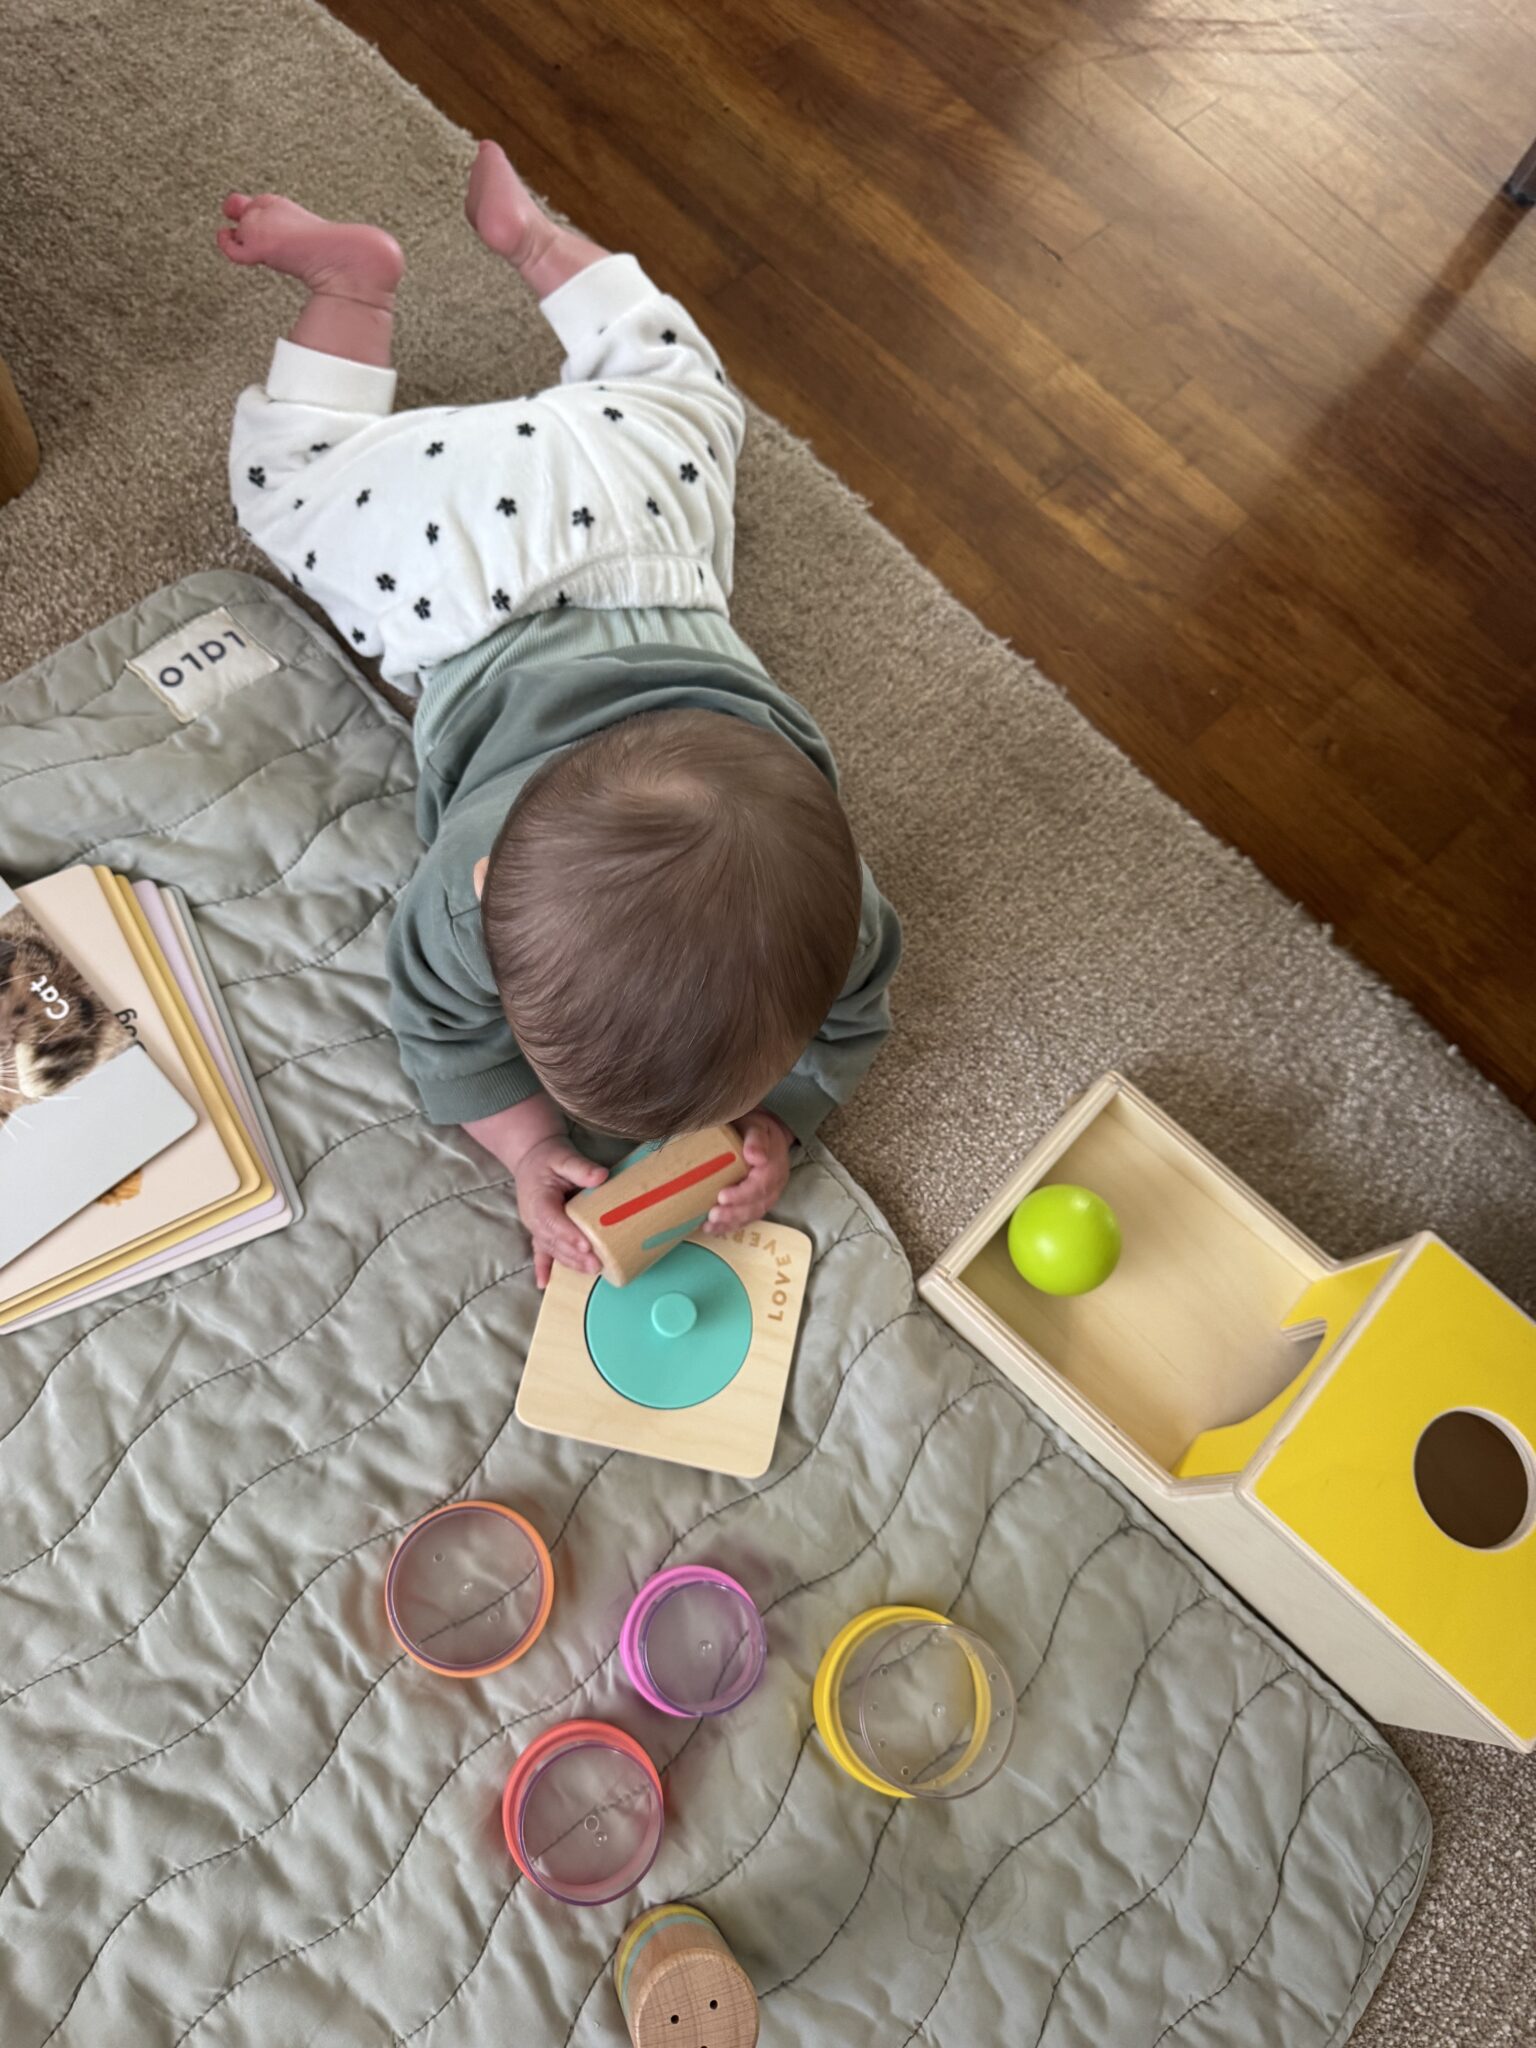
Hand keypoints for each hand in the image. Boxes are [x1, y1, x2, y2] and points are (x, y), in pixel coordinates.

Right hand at [514, 1134, 607, 1287]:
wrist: (532, 1157)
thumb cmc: (549, 1157)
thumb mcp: (564, 1156)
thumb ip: (580, 1167)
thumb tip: (601, 1176)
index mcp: (538, 1200)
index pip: (552, 1221)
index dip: (569, 1235)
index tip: (586, 1245)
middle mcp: (533, 1218)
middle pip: (553, 1241)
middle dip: (575, 1255)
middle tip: (597, 1264)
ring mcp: (535, 1227)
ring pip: (552, 1249)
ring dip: (570, 1262)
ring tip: (592, 1270)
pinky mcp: (539, 1231)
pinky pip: (540, 1251)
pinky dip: (542, 1268)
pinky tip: (543, 1284)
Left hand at [704, 1110, 792, 1235]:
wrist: (767, 1133)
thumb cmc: (756, 1127)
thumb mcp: (756, 1125)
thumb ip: (756, 1139)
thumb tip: (755, 1156)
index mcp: (774, 1166)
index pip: (761, 1185)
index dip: (742, 1194)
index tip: (722, 1197)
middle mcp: (775, 1185)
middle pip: (756, 1205)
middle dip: (734, 1213)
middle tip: (712, 1215)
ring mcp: (768, 1195)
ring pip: (752, 1214)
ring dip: (731, 1223)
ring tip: (709, 1226)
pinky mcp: (759, 1201)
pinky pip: (747, 1217)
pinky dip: (731, 1226)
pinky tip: (713, 1229)